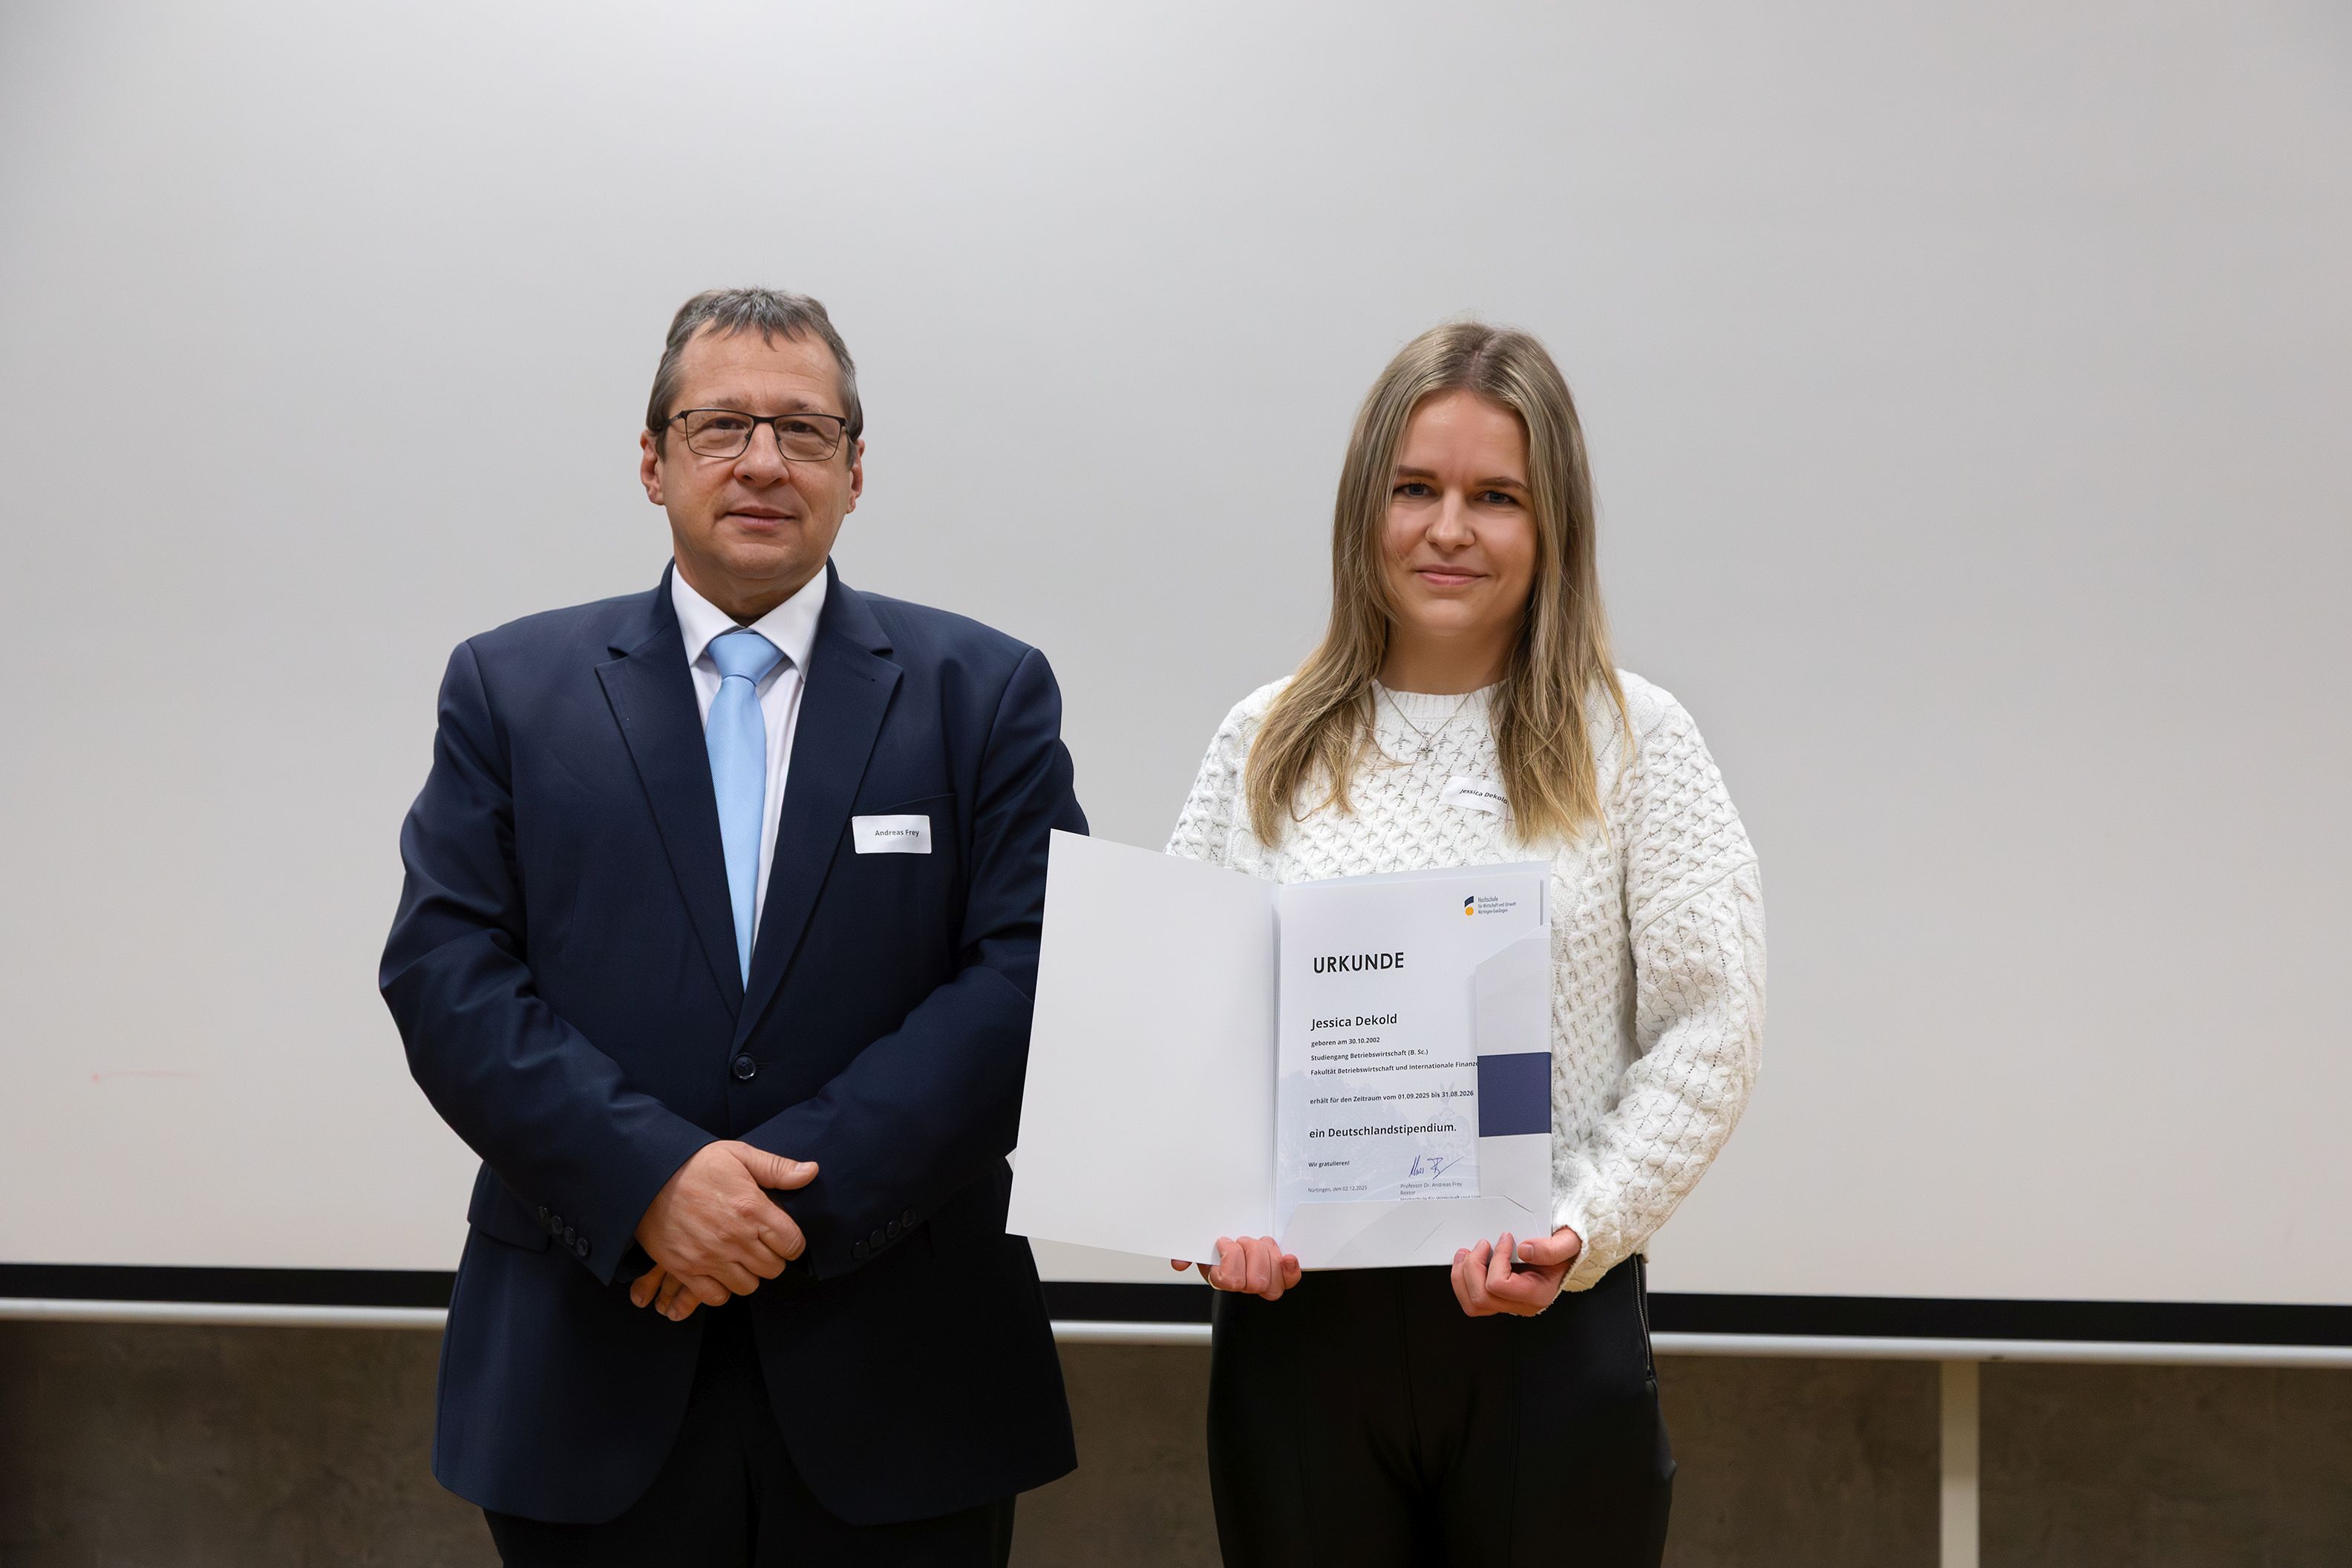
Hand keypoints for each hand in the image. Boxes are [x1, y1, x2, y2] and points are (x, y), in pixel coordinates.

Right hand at [630, 1142, 815, 1320]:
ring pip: (748, 1285)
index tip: (782, 1237)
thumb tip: (810, 1172)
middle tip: (758, 1244)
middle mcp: (734, 1237)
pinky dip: (721, 1288)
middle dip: (772, 1258)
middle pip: (773, 1268)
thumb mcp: (739, 1155)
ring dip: (748, 1274)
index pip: (792, 1243)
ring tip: (739, 1257)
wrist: (646, 1177)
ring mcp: (709, 1257)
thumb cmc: (695, 1164)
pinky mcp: (686, 1269)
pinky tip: (719, 1270)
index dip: (792, 1243)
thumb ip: (777, 1168)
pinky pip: (716, 1296)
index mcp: (752, 1208)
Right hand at [1172, 1236, 1300, 1300]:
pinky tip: (1287, 1258)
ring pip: (1272, 1281)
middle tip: (1244, 1240)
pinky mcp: (1280, 1275)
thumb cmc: (1218, 1247)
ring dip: (1267, 1255)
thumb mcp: (1199, 1247)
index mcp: (1222, 1278)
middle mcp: (1244, 1284)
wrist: (1237, 1243)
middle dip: (1251, 1253)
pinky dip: (1289, 1269)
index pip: (1229, 1281)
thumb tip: (1178, 1262)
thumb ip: (1187, 1253)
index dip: (1230, 1258)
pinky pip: (1289, 1280)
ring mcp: (1263, 1281)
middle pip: (1255, 1282)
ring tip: (1259, 1242)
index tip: (1224, 1242)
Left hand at [1451, 1226, 1581, 1317]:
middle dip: (1473, 1267)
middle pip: (1481, 1298)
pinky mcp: (1498, 1298)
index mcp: (1537, 1294)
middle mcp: (1521, 1304)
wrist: (1566, 1256)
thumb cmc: (1565, 1251)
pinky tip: (1467, 1262)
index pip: (1500, 1286)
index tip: (1504, 1238)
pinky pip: (1472, 1299)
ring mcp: (1508, 1303)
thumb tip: (1524, 1250)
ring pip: (1473, 1304)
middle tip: (1481, 1245)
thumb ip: (1551, 1249)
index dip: (1496, 1259)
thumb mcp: (1567, 1244)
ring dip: (1462, 1277)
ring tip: (1466, 1254)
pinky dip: (1463, 1280)